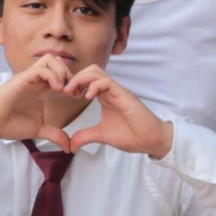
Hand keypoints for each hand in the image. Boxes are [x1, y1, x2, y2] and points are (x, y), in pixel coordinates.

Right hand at [0, 54, 78, 145]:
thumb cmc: (10, 124)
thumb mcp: (39, 130)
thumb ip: (55, 135)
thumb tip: (69, 147)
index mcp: (42, 90)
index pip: (63, 76)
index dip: (74, 84)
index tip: (78, 97)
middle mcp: (37, 81)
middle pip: (59, 62)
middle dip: (71, 75)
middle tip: (72, 92)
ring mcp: (29, 78)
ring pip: (51, 59)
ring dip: (62, 72)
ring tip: (63, 89)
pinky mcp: (22, 79)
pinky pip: (41, 68)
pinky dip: (52, 75)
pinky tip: (55, 90)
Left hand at [54, 66, 172, 158]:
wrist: (151, 141)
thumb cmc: (132, 135)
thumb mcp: (102, 135)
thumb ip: (86, 136)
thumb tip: (70, 145)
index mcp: (105, 96)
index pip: (87, 79)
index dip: (73, 83)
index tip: (64, 95)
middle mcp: (111, 90)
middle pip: (90, 70)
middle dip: (75, 77)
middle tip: (65, 91)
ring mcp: (118, 91)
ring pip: (97, 72)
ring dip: (82, 79)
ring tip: (74, 92)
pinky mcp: (124, 95)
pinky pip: (107, 81)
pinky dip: (94, 85)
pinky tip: (88, 97)